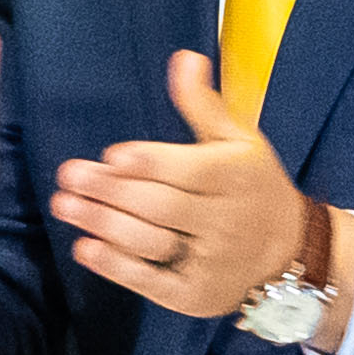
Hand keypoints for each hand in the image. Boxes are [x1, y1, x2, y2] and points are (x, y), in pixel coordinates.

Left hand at [51, 47, 327, 326]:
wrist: (288, 252)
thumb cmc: (253, 186)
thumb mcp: (240, 141)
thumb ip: (204, 105)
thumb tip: (184, 59)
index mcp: (236, 177)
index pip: (190, 171)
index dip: (150, 163)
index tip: (113, 155)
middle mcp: (225, 220)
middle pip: (162, 206)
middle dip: (112, 191)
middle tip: (69, 176)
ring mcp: (211, 261)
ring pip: (152, 243)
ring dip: (105, 225)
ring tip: (65, 206)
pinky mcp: (195, 295)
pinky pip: (152, 283)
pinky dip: (117, 268)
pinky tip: (86, 248)